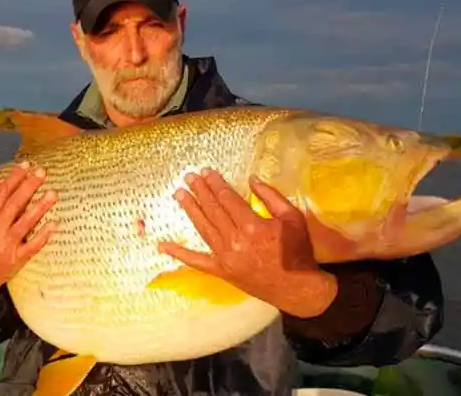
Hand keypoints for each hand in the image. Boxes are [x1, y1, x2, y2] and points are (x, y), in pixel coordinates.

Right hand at [0, 161, 57, 304]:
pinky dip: (42, 235)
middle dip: (28, 187)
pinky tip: (53, 224)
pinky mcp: (16, 260)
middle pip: (13, 205)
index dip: (14, 179)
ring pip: (24, 224)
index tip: (26, 165)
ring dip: (39, 208)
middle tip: (42, 172)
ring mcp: (6, 246)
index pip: (0, 195)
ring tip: (52, 193)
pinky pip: (32, 246)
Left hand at [159, 168, 337, 317]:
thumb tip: (251, 179)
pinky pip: (196, 261)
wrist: (298, 288)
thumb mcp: (292, 218)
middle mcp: (235, 241)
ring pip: (203, 228)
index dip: (215, 184)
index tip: (206, 172)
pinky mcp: (221, 272)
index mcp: (253, 226)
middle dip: (200, 191)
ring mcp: (225, 258)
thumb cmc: (298, 251)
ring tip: (179, 194)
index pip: (228, 199)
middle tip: (188, 177)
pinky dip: (179, 253)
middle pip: (213, 210)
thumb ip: (271, 197)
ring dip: (190, 209)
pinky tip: (162, 245)